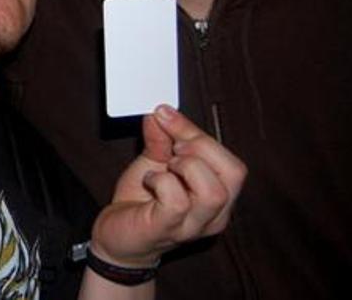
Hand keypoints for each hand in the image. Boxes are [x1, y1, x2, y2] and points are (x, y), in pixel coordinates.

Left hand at [91, 105, 246, 266]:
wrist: (118, 238)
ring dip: (186, 167)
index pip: (231, 162)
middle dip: (199, 146)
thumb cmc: (142, 203)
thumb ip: (161, 139)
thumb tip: (161, 113)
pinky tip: (151, 180)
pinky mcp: (167, 229)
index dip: (198, 133)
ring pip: (213, 191)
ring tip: (165, 167)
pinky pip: (177, 201)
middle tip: (171, 146)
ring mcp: (193, 225)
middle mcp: (215, 215)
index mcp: (220, 196)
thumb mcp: (154, 162)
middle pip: (233, 172)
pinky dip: (162, 181)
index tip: (166, 115)